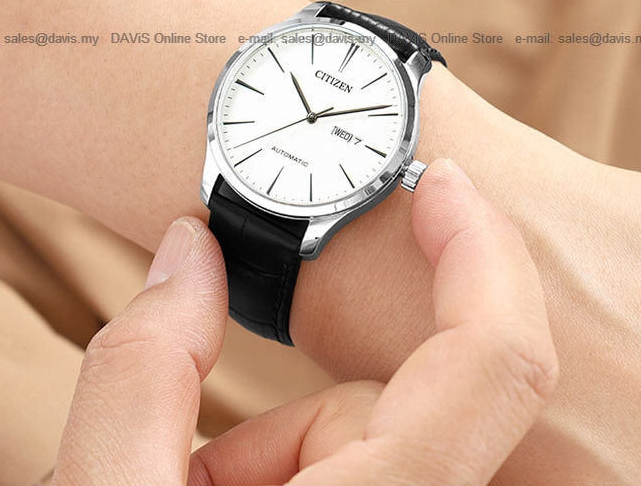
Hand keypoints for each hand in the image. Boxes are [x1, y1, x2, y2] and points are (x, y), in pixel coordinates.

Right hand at [52, 158, 557, 484]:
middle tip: (202, 471)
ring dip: (287, 461)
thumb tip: (189, 247)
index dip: (481, 249)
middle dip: (299, 417)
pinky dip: (299, 484)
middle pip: (409, 412)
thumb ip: (141, 365)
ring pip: (384, 451)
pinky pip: (376, 482)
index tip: (440, 184)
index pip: (499, 363)